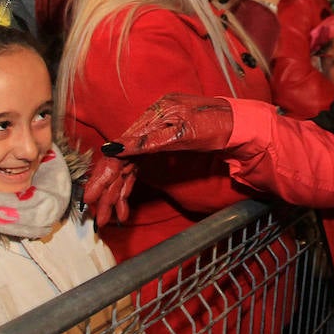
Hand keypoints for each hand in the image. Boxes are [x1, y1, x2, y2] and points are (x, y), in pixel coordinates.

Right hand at [82, 95, 236, 226]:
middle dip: (108, 191)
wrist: (242, 126)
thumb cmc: (218, 126)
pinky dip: (132, 185)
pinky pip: (139, 167)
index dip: (104, 177)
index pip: (119, 151)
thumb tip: (114, 148)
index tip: (92, 198)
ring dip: (119, 192)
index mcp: (152, 117)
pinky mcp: (163, 145)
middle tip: (100, 217)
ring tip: (113, 216)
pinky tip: (126, 202)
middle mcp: (149, 124)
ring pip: (128, 167)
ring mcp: (155, 135)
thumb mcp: (184, 135)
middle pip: (121, 161)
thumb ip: (148, 143)